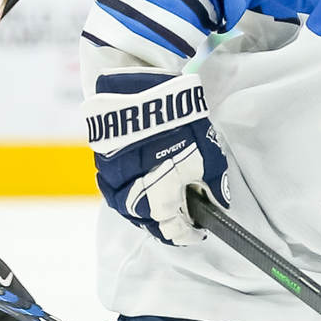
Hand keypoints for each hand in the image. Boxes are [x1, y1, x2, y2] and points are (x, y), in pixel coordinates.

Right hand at [85, 69, 228, 245]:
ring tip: (156, 205)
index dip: (186, 234)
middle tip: (178, 220)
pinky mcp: (101, 158)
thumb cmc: (179, 120)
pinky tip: (134, 186)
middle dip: (163, 224)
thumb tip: (218, 202)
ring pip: (122, 204)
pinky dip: (122, 190)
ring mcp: (112, 174)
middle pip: (144, 220)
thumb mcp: (208, 152)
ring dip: (140, 210)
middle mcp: (131, 190)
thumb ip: (213, 182)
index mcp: (159, 193)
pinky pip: (109, 184)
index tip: (197, 233)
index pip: (171, 228)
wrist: (142, 85)